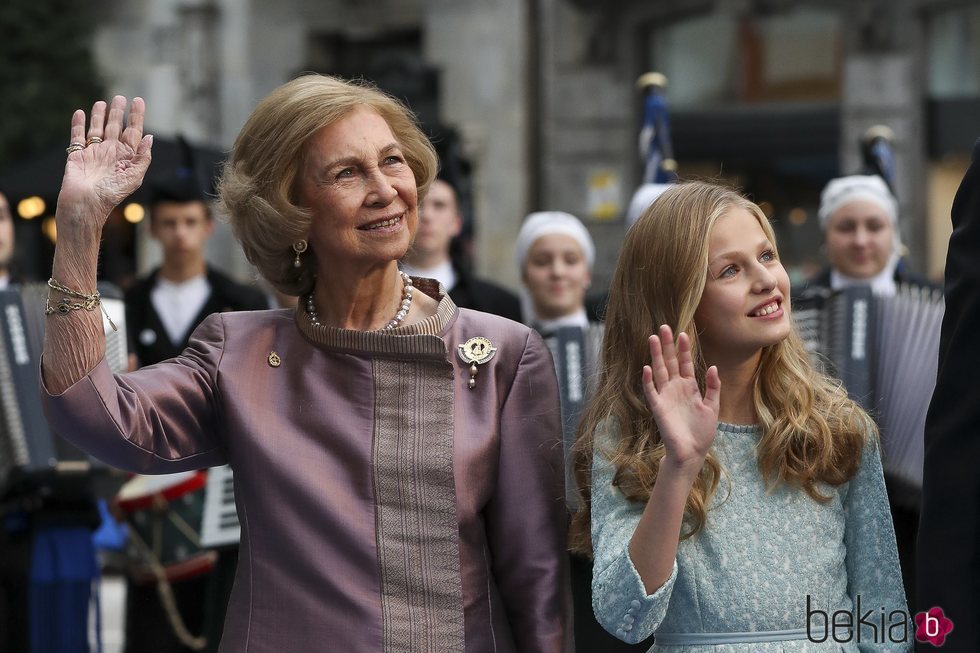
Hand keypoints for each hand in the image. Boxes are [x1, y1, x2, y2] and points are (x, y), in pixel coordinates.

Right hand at [57, 96, 151, 231]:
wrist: (86, 204)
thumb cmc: (112, 194)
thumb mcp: (134, 177)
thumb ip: (143, 157)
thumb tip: (149, 137)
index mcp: (126, 158)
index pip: (133, 132)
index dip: (136, 117)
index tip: (138, 101)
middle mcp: (111, 153)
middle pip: (115, 128)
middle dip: (118, 113)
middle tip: (120, 97)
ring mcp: (94, 153)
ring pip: (97, 129)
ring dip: (99, 116)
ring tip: (102, 102)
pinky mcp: (77, 155)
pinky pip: (77, 136)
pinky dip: (78, 125)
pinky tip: (80, 113)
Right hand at [641, 325, 720, 472]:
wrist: (692, 452)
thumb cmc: (702, 432)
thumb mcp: (713, 407)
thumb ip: (713, 387)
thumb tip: (713, 367)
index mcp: (689, 387)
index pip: (685, 363)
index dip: (684, 349)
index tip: (683, 333)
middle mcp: (675, 388)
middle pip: (670, 362)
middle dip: (667, 345)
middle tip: (663, 327)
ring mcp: (665, 396)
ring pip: (659, 371)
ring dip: (655, 356)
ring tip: (652, 338)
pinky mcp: (658, 407)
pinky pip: (651, 391)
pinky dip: (648, 380)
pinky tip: (646, 367)